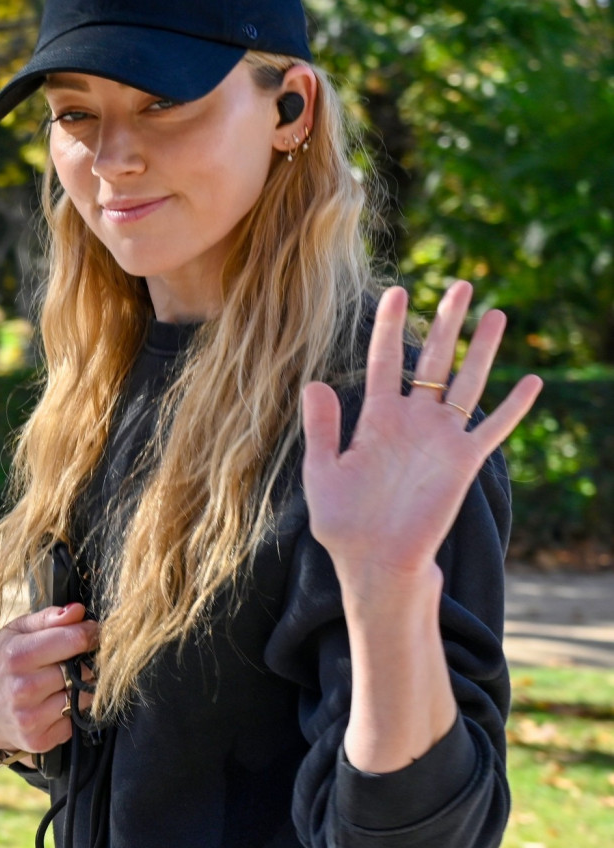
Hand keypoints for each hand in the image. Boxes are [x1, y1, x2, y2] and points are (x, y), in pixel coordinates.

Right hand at [0, 604, 98, 755]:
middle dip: (85, 661)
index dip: (89, 634)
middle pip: (82, 669)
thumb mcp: (16, 632)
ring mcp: (30, 717)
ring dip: (81, 687)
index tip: (93, 632)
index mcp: (16, 656)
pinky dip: (72, 710)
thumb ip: (47, 618)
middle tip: (76, 659)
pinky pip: (75, 719)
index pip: (73, 640)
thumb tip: (77, 611)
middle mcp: (22, 688)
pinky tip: (56, 703)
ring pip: (83, 695)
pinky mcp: (39, 739)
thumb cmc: (3, 662)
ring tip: (64, 681)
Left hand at [302, 281, 541, 588]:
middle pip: (433, 361)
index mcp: (376, 420)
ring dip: (482, 351)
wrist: (375, 563)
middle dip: (446, 323)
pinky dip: (513, 408)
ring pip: (467, 384)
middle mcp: (412, 422)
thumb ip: (323, 429)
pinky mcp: (462, 463)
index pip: (385, 362)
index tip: (397, 291)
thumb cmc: (344, 524)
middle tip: (461, 284)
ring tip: (496, 314)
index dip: (390, 327)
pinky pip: (493, 430)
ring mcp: (440, 440)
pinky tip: (532, 382)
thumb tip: (314, 382)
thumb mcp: (322, 473)